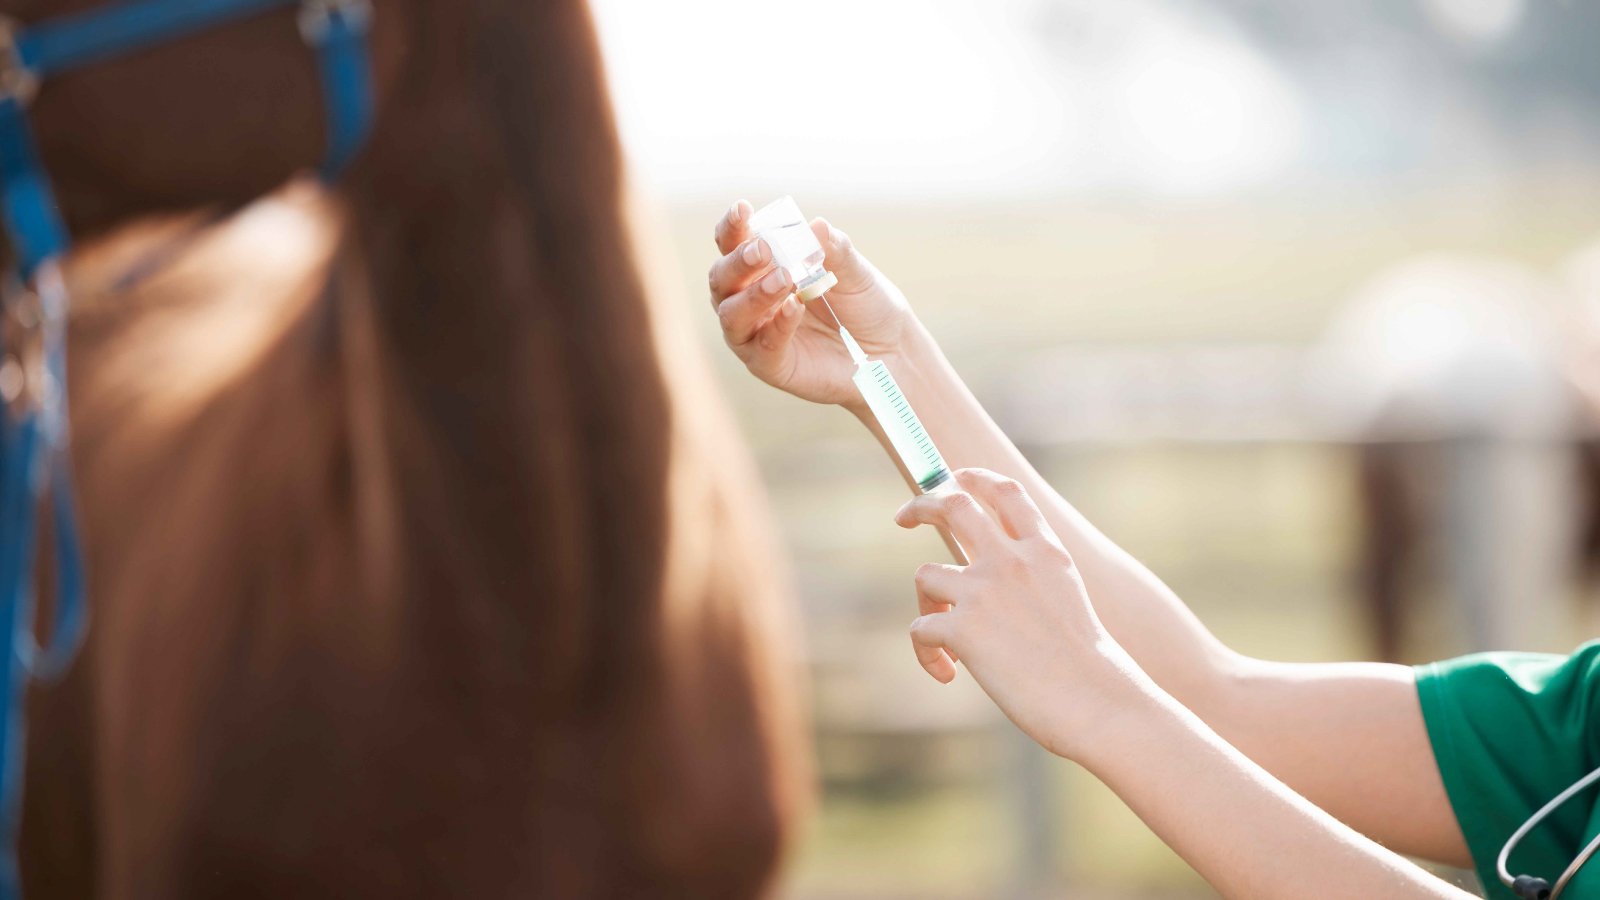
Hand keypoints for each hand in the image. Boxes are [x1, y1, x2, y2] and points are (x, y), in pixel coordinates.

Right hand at [707, 200, 919, 408]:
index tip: (743, 208)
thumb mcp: (855, 273)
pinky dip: (777, 325)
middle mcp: (750, 300)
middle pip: (722, 278)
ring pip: (731, 314)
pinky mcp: (770, 365)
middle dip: (738, 261)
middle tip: (762, 249)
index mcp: (763, 268)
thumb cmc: (865, 305)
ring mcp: (756, 334)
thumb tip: (817, 225)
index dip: (732, 227)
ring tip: (784, 279)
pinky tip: (795, 307)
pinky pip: (763, 347)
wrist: (891, 350)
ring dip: (754, 294)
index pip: (734, 244)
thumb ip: (835, 251)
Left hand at [894, 469, 1144, 758]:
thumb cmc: (1089, 669)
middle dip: (921, 504)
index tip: (954, 479)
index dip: (974, 477)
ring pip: (925, 573)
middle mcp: (1013, 561)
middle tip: (904, 517)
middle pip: (952, 504)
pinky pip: (921, 629)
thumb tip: (991, 587)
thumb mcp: (1068, 602)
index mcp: (1046, 552)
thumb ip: (1034, 580)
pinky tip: (949, 674)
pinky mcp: (963, 628)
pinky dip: (927, 654)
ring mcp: (985, 591)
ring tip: (945, 641)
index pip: (1006, 493)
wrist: (1097, 702)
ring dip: (927, 603)